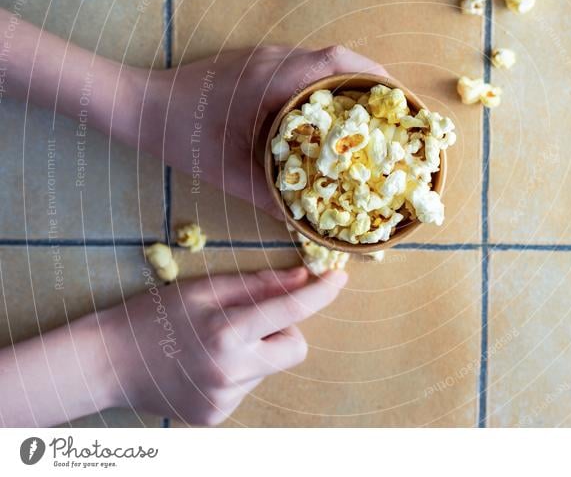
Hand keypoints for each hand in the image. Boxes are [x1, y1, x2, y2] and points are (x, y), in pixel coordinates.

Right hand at [98, 265, 346, 424]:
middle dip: (285, 331)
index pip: (292, 310)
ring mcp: (225, 399)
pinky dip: (238, 372)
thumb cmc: (156, 315)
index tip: (339, 279)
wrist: (108, 362)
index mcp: (228, 332)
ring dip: (257, 351)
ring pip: (270, 367)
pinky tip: (205, 366)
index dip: (321, 293)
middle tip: (250, 320)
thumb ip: (258, 284)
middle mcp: (231, 370)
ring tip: (215, 344)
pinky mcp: (217, 416)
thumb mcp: (205, 288)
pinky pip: (249, 386)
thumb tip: (304, 278)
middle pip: (296, 349)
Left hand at [138, 45, 387, 219]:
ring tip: (368, 117)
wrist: (137, 106)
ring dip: (348, 84)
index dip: (375, 77)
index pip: (337, 62)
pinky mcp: (254, 65)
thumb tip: (308, 223)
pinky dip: (324, 87)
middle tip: (391, 113)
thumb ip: (271, 198)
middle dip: (371, 83)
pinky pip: (302, 69)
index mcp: (273, 78)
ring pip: (320, 62)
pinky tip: (327, 117)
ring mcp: (263, 59)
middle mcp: (273, 60)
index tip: (399, 99)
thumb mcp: (230, 173)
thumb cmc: (180, 136)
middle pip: (337, 59)